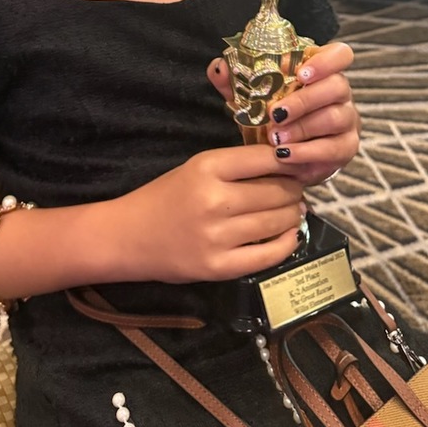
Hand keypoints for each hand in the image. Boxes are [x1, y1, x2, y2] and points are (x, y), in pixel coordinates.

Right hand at [119, 145, 305, 282]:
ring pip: (277, 221)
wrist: (128, 236)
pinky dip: (287, 243)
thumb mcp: (197, 168)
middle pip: (276, 191)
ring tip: (294, 210)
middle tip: (298, 190)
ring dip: (293, 214)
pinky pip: (268, 256)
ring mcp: (217, 236)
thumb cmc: (165, 196)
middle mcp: (214, 200)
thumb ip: (237, 166)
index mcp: (207, 167)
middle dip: (295, 189)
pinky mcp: (219, 267)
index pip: (265, 159)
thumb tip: (288, 167)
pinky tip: (290, 234)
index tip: (299, 164)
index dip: (290, 161)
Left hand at [208, 41, 359, 185]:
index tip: (301, 73)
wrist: (280, 154)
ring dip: (303, 127)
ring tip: (275, 139)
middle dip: (304, 100)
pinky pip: (335, 148)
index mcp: (320, 71)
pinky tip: (286, 156)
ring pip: (335, 117)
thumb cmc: (269, 117)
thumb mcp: (250, 96)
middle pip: (337, 86)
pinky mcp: (346, 147)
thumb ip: (235, 80)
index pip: (339, 54)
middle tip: (275, 114)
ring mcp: (347, 120)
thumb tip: (220, 68)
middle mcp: (340, 92)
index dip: (326, 61)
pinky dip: (308, 152)